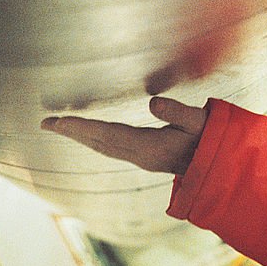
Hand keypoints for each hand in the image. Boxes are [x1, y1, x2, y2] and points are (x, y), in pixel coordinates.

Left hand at [41, 97, 206, 174]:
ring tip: (61, 127)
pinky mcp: (145, 157)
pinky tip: (90, 136)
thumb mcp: (199, 121)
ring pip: (103, 147)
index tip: (58, 122)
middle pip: (99, 143)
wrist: (219, 163)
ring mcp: (142, 159)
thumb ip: (178, 111)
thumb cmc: (211, 138)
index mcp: (150, 147)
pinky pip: (111, 149)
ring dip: (81, 137)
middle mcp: (141, 156)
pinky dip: (95, 140)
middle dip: (73, 132)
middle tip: (46, 123)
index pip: (108, 134)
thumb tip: (152, 102)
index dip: (81, 127)